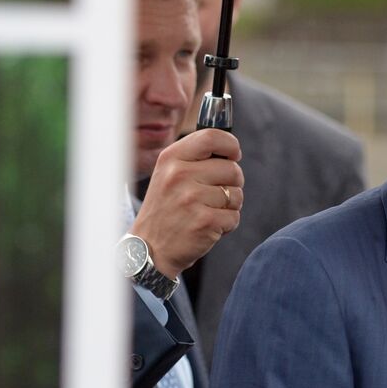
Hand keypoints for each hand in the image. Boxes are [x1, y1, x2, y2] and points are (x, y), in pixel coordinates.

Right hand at [131, 129, 243, 277]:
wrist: (150, 250)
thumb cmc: (166, 209)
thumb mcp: (168, 175)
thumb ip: (194, 158)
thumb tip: (231, 149)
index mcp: (171, 158)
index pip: (211, 137)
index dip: (230, 145)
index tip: (234, 156)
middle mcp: (179, 175)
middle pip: (232, 169)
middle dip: (232, 183)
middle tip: (215, 195)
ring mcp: (191, 199)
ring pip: (237, 194)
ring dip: (230, 206)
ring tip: (208, 212)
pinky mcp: (204, 222)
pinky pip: (234, 216)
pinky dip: (227, 224)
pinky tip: (208, 227)